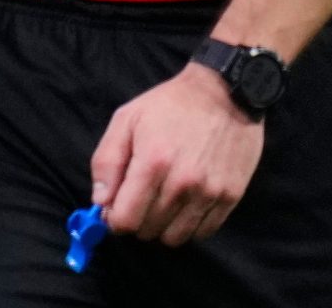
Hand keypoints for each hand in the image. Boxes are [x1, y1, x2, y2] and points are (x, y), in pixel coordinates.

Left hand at [91, 62, 264, 244]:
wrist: (224, 94)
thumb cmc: (169, 105)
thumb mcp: (126, 120)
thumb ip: (107, 161)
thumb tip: (100, 201)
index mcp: (152, 162)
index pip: (126, 218)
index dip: (114, 219)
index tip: (113, 210)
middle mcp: (182, 183)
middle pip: (148, 230)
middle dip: (135, 221)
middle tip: (136, 202)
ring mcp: (209, 192)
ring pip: (175, 237)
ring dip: (161, 227)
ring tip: (159, 205)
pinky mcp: (231, 197)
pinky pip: (204, 231)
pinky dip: (188, 227)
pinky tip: (182, 207)